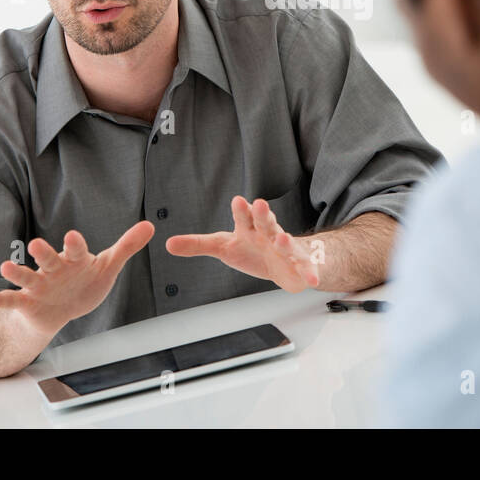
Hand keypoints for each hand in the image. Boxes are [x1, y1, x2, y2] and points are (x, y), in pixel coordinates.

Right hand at [0, 221, 154, 336]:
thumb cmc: (85, 282)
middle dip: (43, 253)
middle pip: (48, 259)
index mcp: (74, 259)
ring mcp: (38, 285)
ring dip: (17, 273)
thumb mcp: (108, 266)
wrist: (64, 308)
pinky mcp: (27, 302)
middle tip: (37, 245)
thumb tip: (151, 225)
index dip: (75, 244)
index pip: (76, 250)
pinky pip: (11, 301)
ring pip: (27, 278)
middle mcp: (53, 270)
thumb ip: (126, 246)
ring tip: (5, 267)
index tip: (74, 236)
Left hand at [166, 195, 321, 292]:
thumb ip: (197, 245)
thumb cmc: (252, 249)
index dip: (241, 210)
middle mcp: (269, 235)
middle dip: (263, 215)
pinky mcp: (299, 266)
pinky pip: (305, 269)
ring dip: (285, 241)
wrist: (283, 261)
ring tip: (283, 239)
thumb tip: (168, 244)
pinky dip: (310, 272)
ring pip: (286, 243)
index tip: (238, 201)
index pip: (244, 217)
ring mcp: (285, 250)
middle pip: (266, 223)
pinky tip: (312, 278)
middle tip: (259, 205)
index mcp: (249, 229)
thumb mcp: (223, 247)